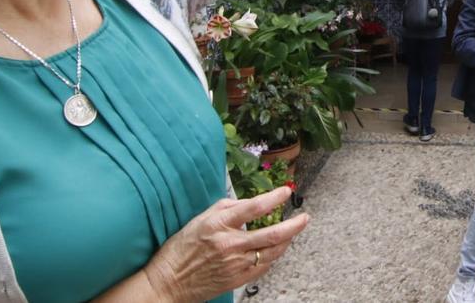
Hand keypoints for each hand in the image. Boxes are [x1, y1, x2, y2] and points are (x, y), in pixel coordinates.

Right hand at [142, 187, 308, 302]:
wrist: (169, 282)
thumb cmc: (181, 249)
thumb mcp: (200, 219)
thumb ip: (227, 208)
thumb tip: (250, 203)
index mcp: (218, 225)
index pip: (253, 207)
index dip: (273, 198)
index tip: (285, 192)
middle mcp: (230, 245)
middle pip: (271, 234)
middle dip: (293, 225)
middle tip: (304, 217)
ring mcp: (236, 264)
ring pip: (272, 252)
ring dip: (287, 240)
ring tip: (293, 231)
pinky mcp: (238, 279)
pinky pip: (264, 266)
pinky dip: (273, 255)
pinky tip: (276, 249)